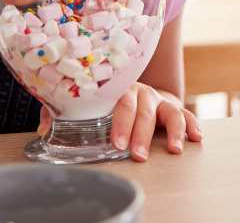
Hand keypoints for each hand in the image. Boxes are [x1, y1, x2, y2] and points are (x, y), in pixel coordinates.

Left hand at [37, 83, 202, 160]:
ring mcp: (160, 99)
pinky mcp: (174, 106)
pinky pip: (187, 113)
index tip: (115, 143)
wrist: (133, 84)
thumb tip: (42, 130)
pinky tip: (197, 138)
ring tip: (173, 150)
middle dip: (141, 133)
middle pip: (144, 110)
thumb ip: (63, 113)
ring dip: (172, 130)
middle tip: (137, 154)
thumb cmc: (105, 99)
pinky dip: (193, 125)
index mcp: (119, 89)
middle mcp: (142, 91)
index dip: (119, 122)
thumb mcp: (85, 103)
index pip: (120, 103)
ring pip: (169, 111)